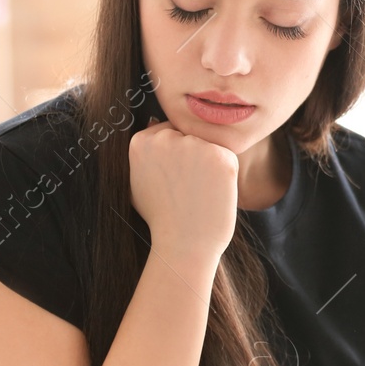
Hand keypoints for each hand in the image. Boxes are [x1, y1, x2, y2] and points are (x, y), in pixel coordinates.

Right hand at [128, 118, 238, 263]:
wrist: (184, 243)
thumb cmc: (161, 217)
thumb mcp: (137, 182)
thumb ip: (145, 153)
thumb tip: (152, 123)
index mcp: (142, 141)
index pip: (169, 132)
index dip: (176, 157)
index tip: (175, 179)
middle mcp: (166, 138)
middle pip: (189, 136)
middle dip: (193, 156)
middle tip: (188, 187)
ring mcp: (194, 145)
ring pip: (208, 144)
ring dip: (209, 163)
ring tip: (199, 191)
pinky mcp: (221, 156)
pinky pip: (227, 156)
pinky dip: (225, 173)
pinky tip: (213, 192)